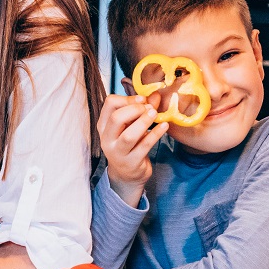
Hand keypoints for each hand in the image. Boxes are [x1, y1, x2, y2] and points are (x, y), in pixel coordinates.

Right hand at [97, 92, 168, 206]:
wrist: (127, 175)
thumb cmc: (129, 145)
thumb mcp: (131, 126)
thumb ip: (141, 110)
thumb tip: (155, 94)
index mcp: (104, 126)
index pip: (109, 104)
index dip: (127, 98)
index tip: (142, 99)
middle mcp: (107, 139)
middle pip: (116, 118)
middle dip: (135, 109)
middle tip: (149, 108)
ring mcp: (118, 153)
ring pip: (129, 135)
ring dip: (144, 122)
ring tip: (155, 114)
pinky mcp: (131, 163)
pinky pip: (144, 146)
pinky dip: (155, 134)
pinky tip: (164, 126)